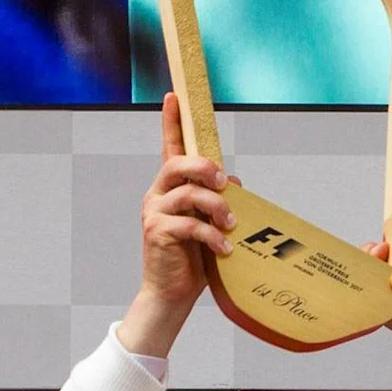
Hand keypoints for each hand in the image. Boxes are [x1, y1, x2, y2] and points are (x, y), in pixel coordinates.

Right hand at [118, 91, 232, 359]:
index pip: (169, 147)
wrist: (171, 294)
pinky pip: (189, 225)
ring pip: (186, 193)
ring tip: (231, 225)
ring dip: (216, 206)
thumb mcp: (211, 224)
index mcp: (170, 187)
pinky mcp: (157, 233)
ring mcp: (155, 213)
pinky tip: (225, 249)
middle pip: (176, 164)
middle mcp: (158, 194)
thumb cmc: (193, 258)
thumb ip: (221, 200)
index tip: (174, 96)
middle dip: (204, 168)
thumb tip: (236, 184)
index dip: (171, 121)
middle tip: (225, 183)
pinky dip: (212, 236)